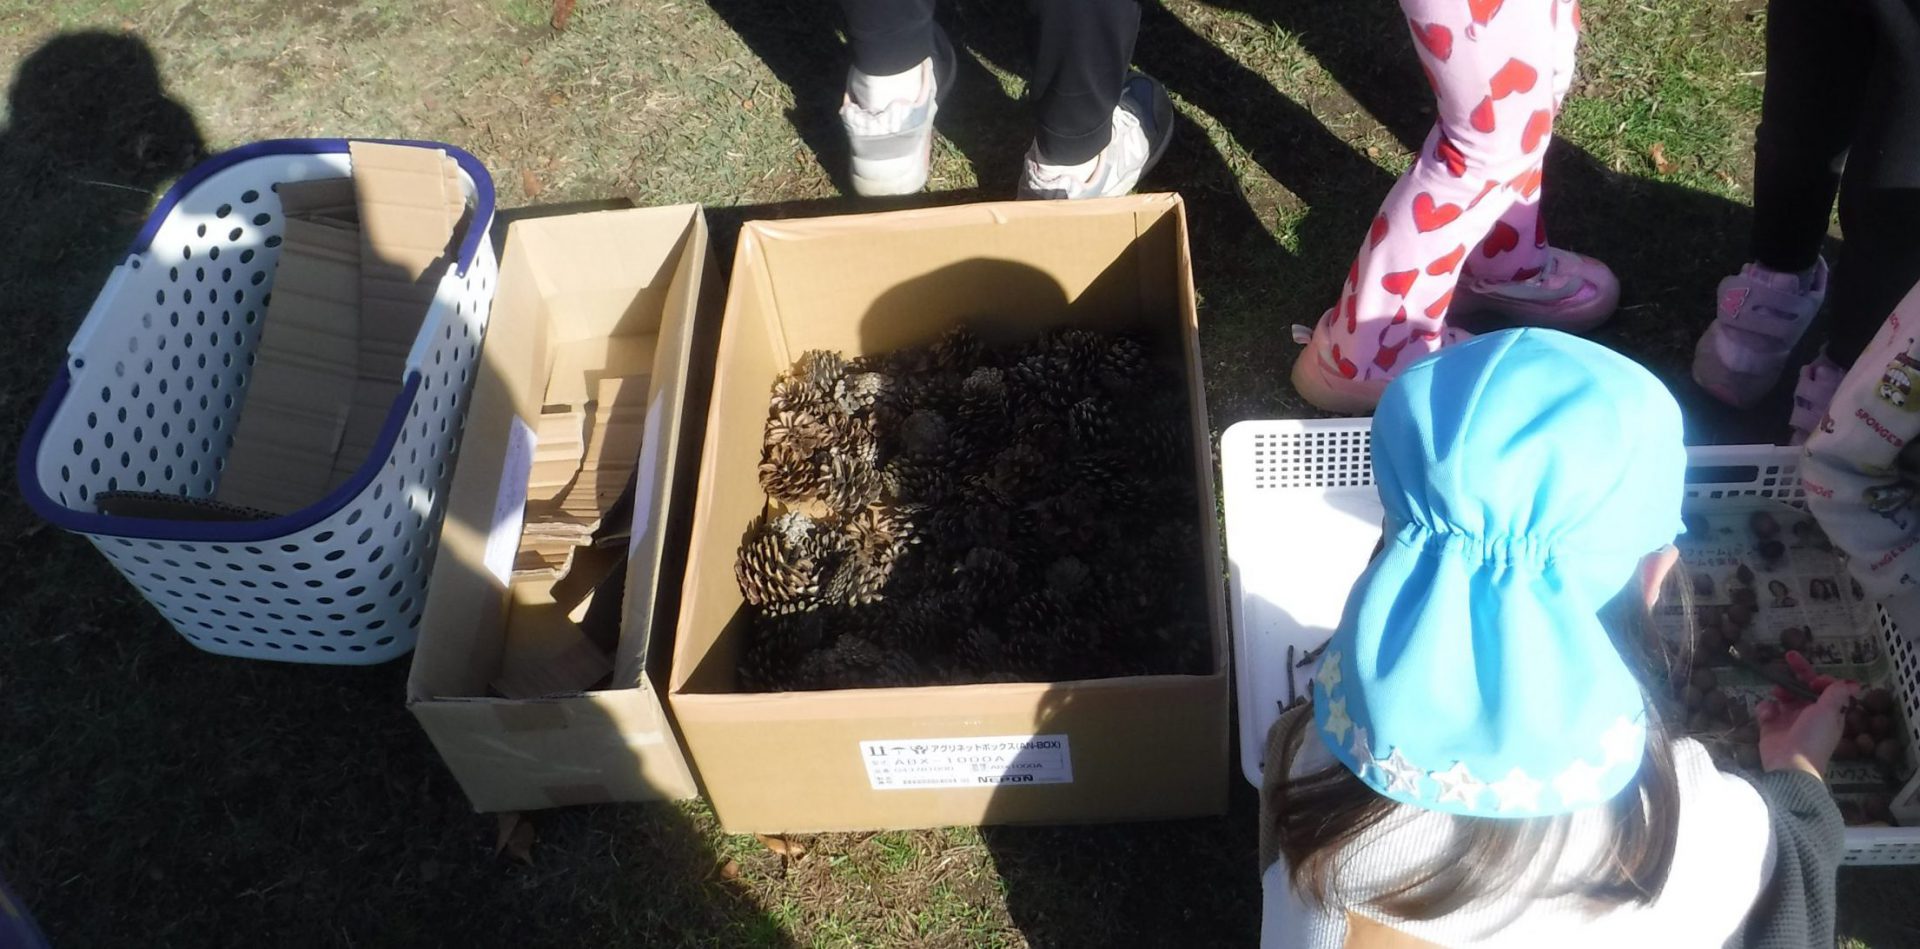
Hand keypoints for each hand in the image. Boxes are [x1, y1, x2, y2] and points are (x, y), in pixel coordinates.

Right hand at [1755, 651, 1859, 778]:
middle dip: (1796, 673)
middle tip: (1788, 656)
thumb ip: (1837, 693)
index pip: (1823, 688)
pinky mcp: (1770, 725)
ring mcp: (1788, 719)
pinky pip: (1767, 708)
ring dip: (1780, 692)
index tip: (1812, 678)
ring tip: (1776, 696)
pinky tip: (1767, 716)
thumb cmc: (1813, 736)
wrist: (1789, 764)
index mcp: (1826, 711)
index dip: (1818, 679)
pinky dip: (1765, 709)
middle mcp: (1809, 713)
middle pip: (1802, 687)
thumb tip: (1854, 683)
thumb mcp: (1829, 712)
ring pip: (1783, 695)